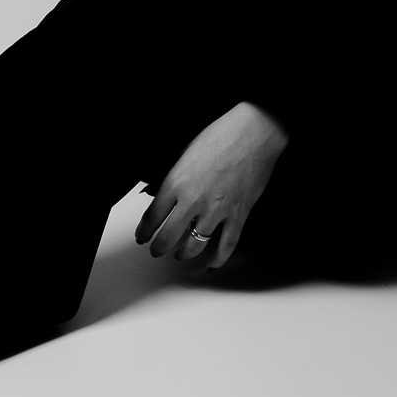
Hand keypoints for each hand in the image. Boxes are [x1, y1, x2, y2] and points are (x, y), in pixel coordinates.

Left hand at [134, 101, 289, 269]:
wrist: (254, 132)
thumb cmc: (222, 135)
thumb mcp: (186, 154)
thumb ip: (176, 179)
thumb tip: (169, 197)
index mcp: (177, 182)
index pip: (152, 217)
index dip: (144, 231)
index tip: (142, 236)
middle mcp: (194, 200)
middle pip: (168, 237)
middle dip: (159, 248)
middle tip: (157, 250)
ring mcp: (217, 210)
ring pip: (194, 246)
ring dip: (184, 253)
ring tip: (181, 254)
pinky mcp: (238, 215)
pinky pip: (226, 246)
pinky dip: (217, 259)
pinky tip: (211, 264)